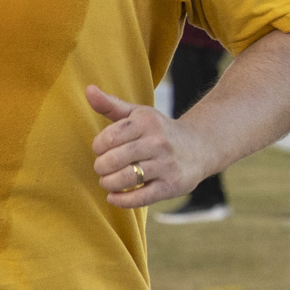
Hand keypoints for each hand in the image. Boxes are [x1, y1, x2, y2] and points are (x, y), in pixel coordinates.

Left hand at [84, 85, 201, 210]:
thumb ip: (110, 104)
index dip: (98, 148)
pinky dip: (121, 200)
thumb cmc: (159, 130)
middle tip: (103, 168)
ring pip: (125, 178)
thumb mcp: (138, 114)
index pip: (108, 138)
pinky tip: (114, 197)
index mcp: (147, 123)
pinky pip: (140, 197)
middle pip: (113, 160)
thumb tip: (88, 89)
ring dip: (108, 183)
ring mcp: (166, 165)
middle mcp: (158, 142)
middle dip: (101, 167)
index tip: (102, 150)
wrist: (201, 146)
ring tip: (108, 181)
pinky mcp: (172, 185)